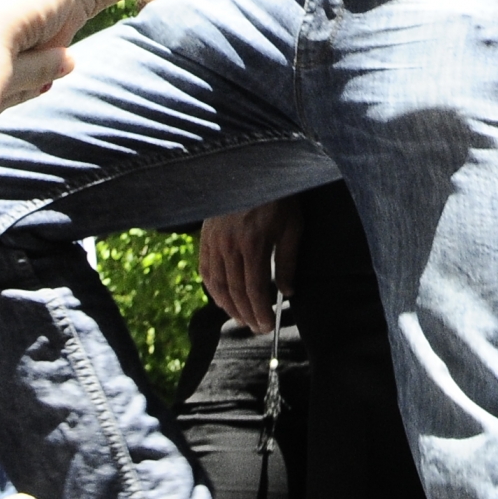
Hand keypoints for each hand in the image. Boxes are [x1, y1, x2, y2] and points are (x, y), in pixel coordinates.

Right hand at [198, 198, 302, 334]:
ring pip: (218, 284)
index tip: (267, 326)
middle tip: (257, 328)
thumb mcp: (292, 227)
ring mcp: (214, 241)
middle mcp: (229, 246)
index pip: (254, 289)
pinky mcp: (206, 237)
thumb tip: (288, 292)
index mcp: (252, 244)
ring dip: (229, 306)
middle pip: (235, 291)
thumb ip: (288, 261)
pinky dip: (213, 288)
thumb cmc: (278, 197)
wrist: (252, 170)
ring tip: (241, 318)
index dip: (260, 311)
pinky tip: (221, 299)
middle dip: (246, 314)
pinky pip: (205, 269)